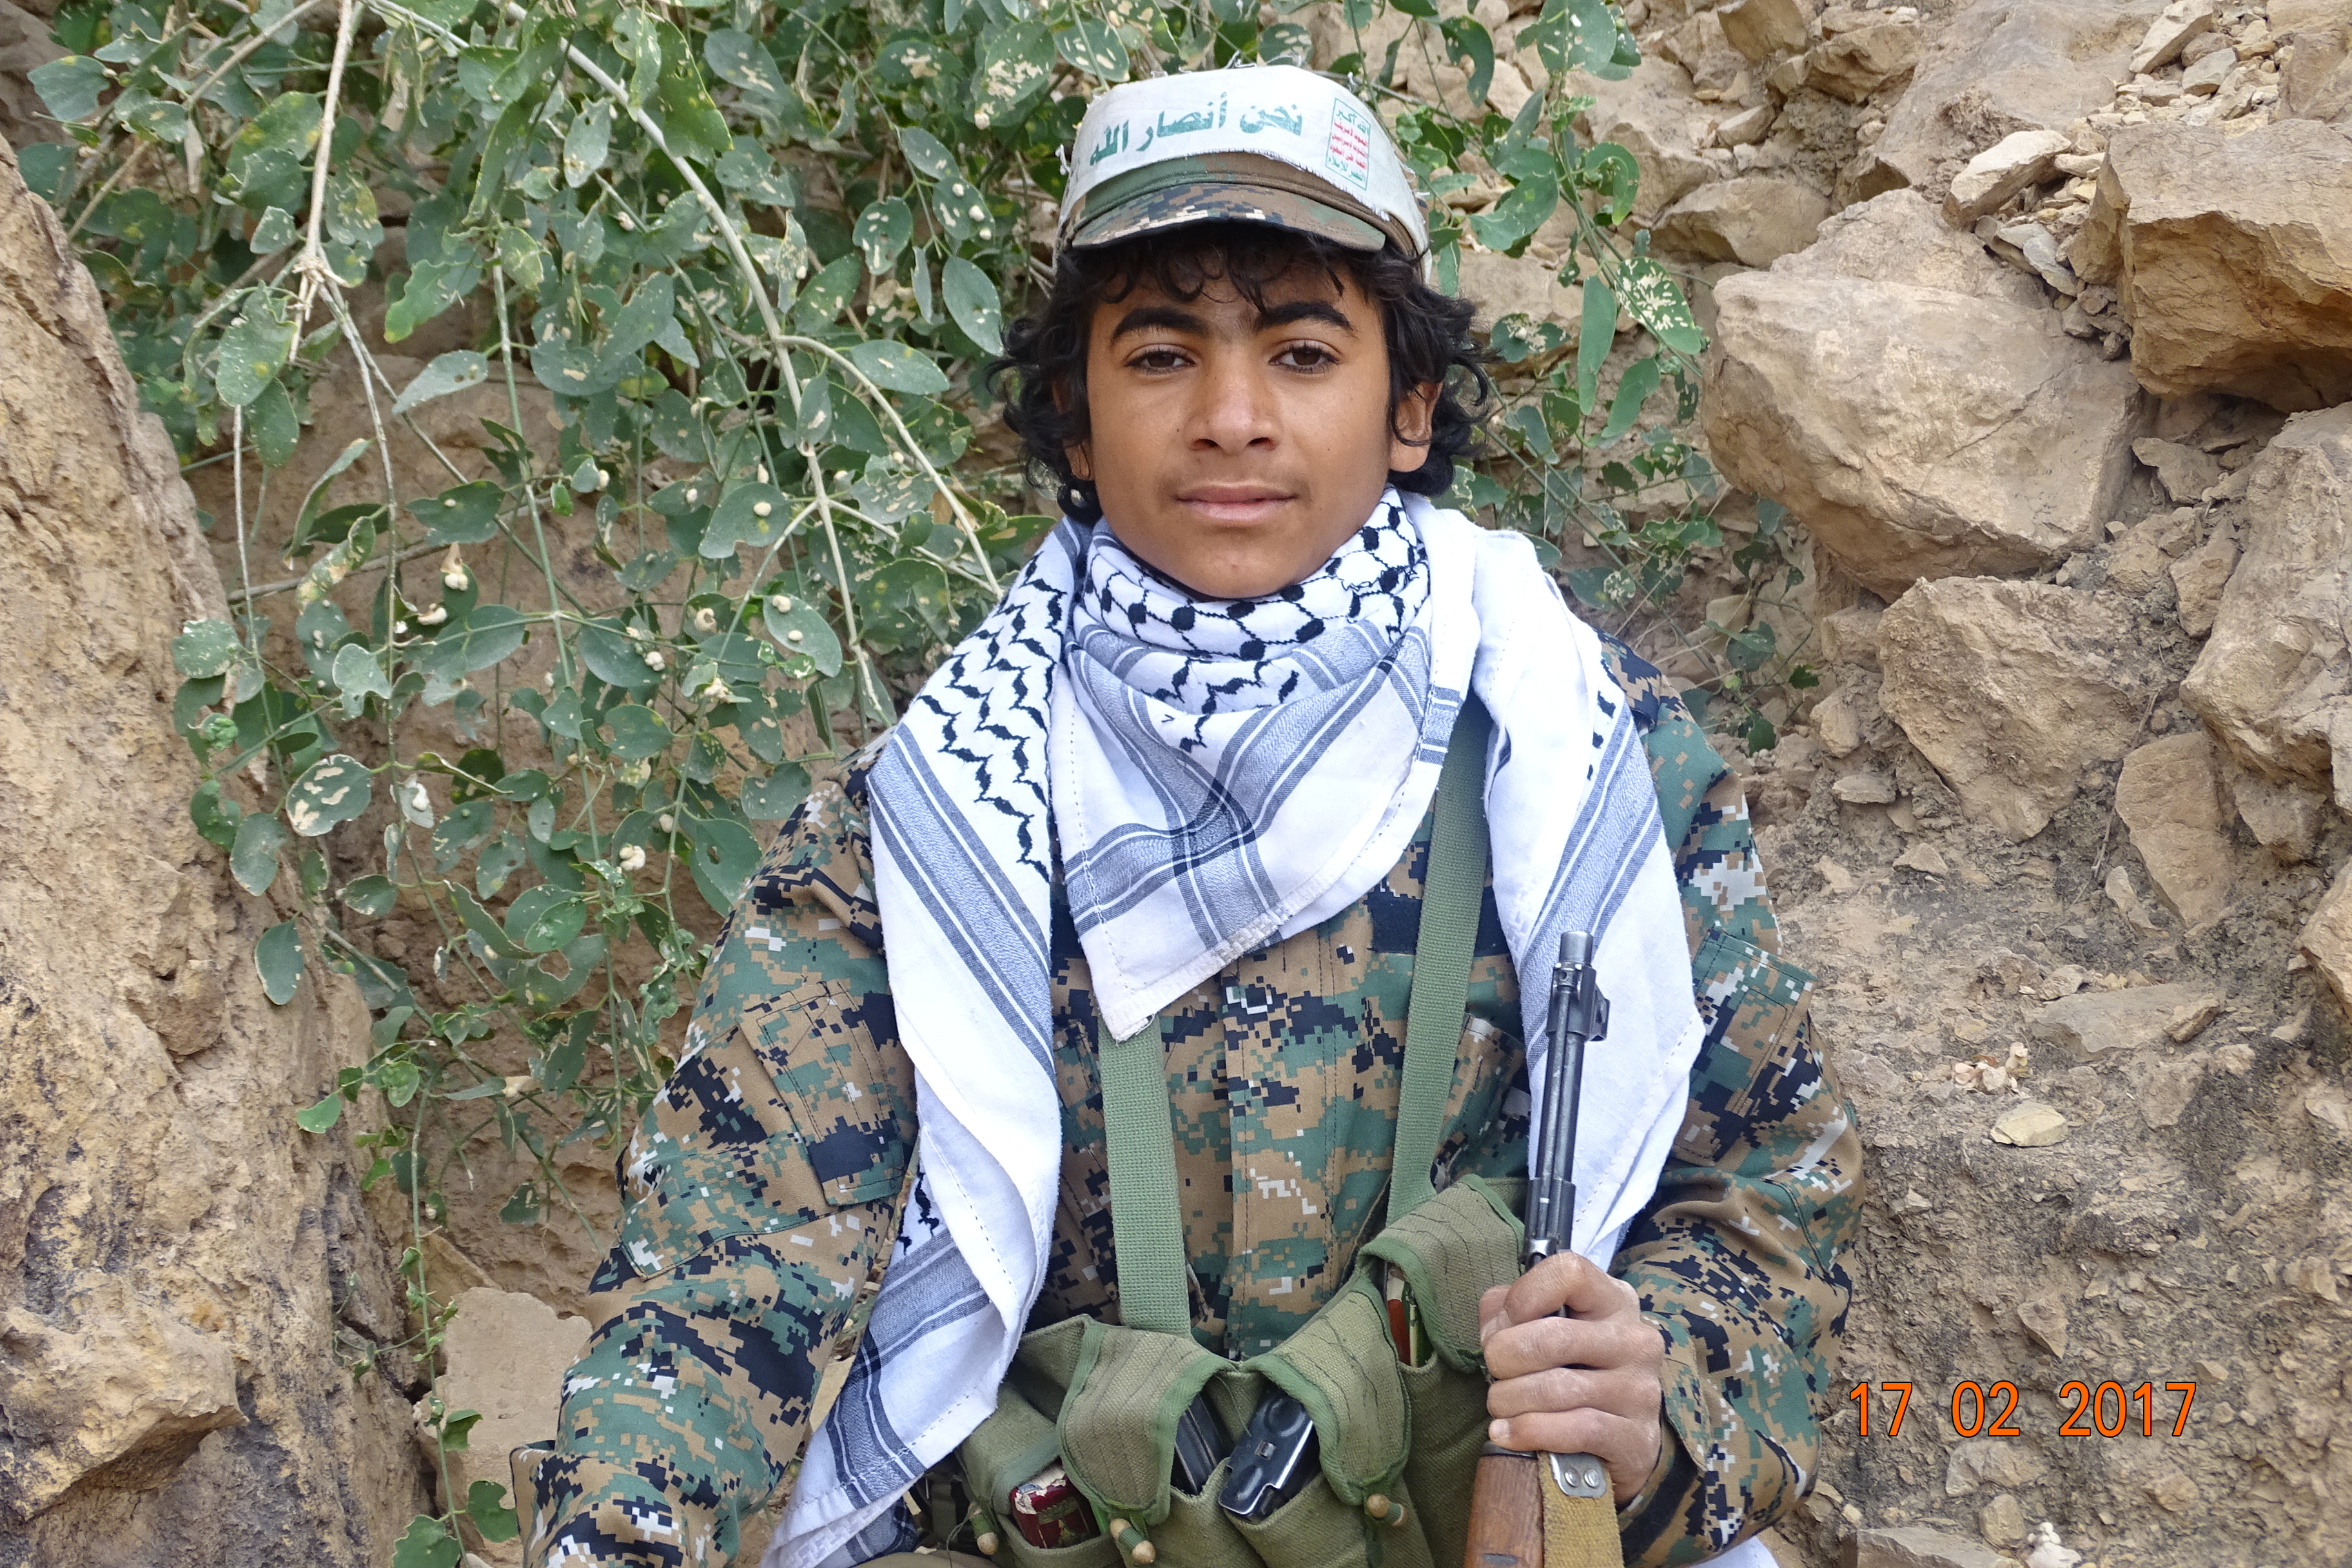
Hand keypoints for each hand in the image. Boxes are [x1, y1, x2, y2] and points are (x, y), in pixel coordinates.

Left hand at [1478, 1251, 1665, 1503]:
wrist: (1612, 1440)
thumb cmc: (1569, 1371)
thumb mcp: (1542, 1328)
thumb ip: (1508, 1310)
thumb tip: (1493, 1326)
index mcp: (1613, 1300)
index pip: (1569, 1272)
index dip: (1523, 1296)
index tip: (1504, 1325)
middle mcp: (1636, 1339)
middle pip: (1553, 1337)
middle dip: (1504, 1358)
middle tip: (1493, 1374)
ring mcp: (1640, 1390)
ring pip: (1558, 1388)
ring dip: (1510, 1399)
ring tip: (1498, 1406)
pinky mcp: (1637, 1437)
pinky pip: (1575, 1430)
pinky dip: (1529, 1431)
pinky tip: (1507, 1434)